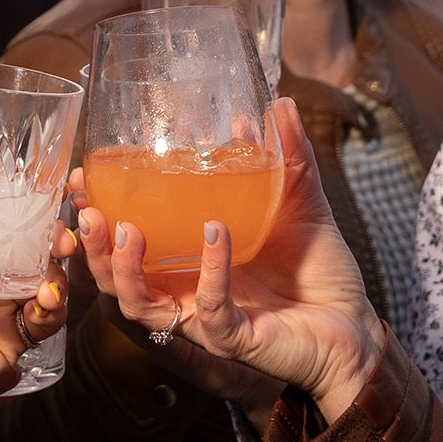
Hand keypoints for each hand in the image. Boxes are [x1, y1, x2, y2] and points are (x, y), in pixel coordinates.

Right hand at [76, 97, 385, 420]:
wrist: (358, 326)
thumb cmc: (320, 271)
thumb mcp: (300, 203)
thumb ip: (286, 156)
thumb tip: (278, 102)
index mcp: (186, 262)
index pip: (124, 244)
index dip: (97, 216)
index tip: (84, 178)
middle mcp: (185, 293)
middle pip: (114, 278)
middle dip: (93, 246)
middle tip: (88, 208)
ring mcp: (205, 319)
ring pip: (140, 306)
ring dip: (126, 268)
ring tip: (128, 228)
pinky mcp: (235, 339)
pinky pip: (210, 310)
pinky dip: (209, 270)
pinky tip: (216, 233)